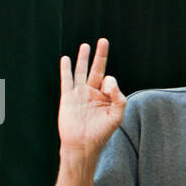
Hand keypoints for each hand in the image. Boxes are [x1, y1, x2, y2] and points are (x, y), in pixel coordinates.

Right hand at [59, 38, 125, 162]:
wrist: (82, 145)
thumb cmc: (101, 133)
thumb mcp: (116, 116)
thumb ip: (119, 97)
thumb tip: (109, 80)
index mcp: (106, 97)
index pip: (110, 80)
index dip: (110, 83)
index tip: (107, 92)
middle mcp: (93, 93)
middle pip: (97, 69)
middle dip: (100, 55)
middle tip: (103, 40)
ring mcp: (79, 94)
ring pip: (81, 71)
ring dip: (83, 58)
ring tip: (86, 45)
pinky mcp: (67, 97)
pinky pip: (66, 80)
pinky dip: (66, 69)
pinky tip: (66, 59)